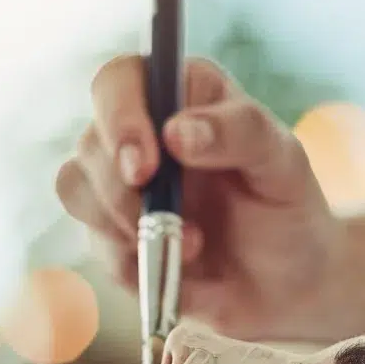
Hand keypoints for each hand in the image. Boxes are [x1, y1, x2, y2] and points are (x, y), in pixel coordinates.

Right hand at [55, 56, 342, 340]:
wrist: (289, 282)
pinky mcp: (114, 235)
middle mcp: (140, 132)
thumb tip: (177, 132)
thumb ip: (239, 132)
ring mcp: (120, 184)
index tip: (146, 166)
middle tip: (160, 221)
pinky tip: (180, 270)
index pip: (120, 81)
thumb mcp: (282, 163)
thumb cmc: (288, 207)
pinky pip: (97, 246)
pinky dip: (133, 264)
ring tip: (192, 248)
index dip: (119, 118)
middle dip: (118, 189)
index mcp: (179, 94)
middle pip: (90, 141)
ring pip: (75, 188)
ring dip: (121, 226)